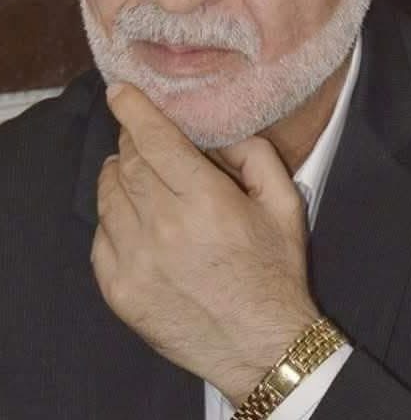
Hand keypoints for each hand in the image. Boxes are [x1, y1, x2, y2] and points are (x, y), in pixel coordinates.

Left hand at [91, 83, 319, 405]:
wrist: (260, 346)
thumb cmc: (274, 270)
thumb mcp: (284, 204)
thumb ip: (256, 155)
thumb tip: (219, 131)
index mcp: (206, 201)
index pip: (155, 141)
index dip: (133, 110)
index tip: (119, 90)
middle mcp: (164, 228)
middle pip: (128, 162)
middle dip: (132, 141)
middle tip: (144, 139)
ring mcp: (136, 262)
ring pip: (108, 196)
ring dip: (118, 175)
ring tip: (137, 175)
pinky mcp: (119, 291)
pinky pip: (100, 237)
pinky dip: (112, 217)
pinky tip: (134, 219)